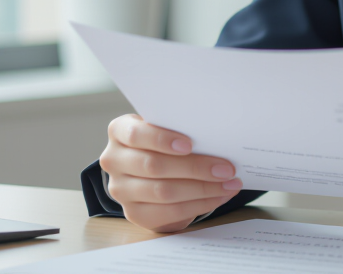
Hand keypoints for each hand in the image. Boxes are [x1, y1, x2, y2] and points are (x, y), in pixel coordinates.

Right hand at [99, 114, 242, 232]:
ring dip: (202, 189)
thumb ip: (180, 129)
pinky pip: (168, 212)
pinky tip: (218, 197)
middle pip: (154, 166)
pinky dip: (198, 205)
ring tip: (229, 184)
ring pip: (163, 192)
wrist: (150, 168)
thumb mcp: (165, 129)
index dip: (162, 139)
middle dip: (195, 168)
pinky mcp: (134, 213)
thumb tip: (216, 138)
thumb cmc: (163, 142)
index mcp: (119, 131)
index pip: (136, 134)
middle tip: (226, 168)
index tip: (189, 144)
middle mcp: (113, 160)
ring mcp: (120, 189)